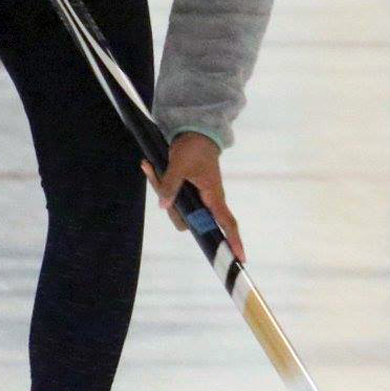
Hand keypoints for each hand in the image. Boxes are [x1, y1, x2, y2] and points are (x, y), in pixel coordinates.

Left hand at [142, 132, 244, 260]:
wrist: (196, 132)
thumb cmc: (193, 148)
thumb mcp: (179, 164)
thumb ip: (171, 186)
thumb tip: (164, 206)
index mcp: (213, 196)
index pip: (227, 223)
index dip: (233, 241)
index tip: (240, 259)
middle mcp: (208, 201)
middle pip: (191, 221)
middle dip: (171, 208)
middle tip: (157, 177)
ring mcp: (200, 197)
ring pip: (179, 209)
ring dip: (162, 191)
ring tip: (152, 167)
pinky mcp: (190, 192)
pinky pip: (174, 197)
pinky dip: (161, 184)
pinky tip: (149, 166)